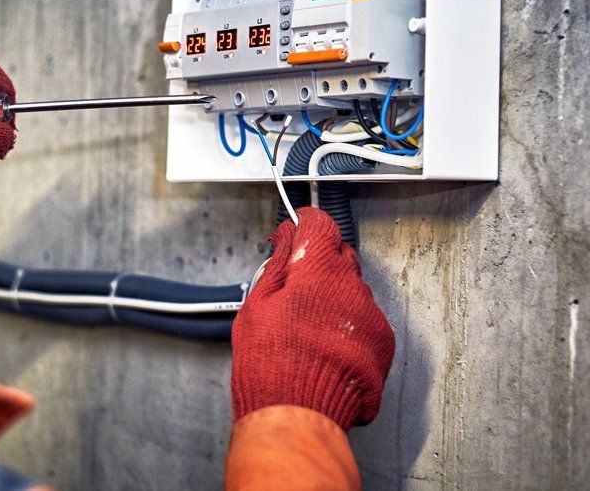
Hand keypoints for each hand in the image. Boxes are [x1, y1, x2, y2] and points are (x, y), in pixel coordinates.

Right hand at [231, 207, 394, 430]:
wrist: (297, 415)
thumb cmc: (271, 364)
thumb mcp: (257, 306)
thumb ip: (277, 264)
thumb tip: (286, 239)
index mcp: (318, 272)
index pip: (320, 224)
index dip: (303, 224)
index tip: (292, 232)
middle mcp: (352, 288)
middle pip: (340, 255)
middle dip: (319, 262)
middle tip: (293, 284)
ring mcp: (371, 316)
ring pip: (353, 289)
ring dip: (334, 295)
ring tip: (306, 324)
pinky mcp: (383, 343)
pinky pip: (366, 318)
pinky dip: (348, 323)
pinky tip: (324, 343)